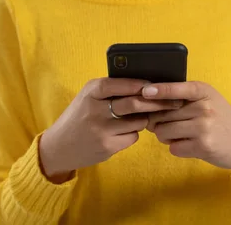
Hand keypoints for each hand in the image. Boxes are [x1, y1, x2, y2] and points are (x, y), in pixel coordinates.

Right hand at [39, 78, 182, 182]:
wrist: (59, 146)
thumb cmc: (80, 116)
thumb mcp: (88, 97)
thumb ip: (111, 89)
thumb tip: (146, 83)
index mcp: (91, 92)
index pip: (121, 83)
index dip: (140, 84)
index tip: (156, 85)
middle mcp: (95, 109)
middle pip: (134, 103)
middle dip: (155, 102)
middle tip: (172, 101)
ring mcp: (101, 129)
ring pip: (138, 121)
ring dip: (144, 118)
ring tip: (143, 116)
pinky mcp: (106, 146)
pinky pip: (133, 137)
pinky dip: (134, 133)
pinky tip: (124, 132)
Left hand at [143, 82, 230, 188]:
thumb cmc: (219, 119)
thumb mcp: (207, 100)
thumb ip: (183, 98)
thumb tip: (148, 103)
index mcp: (203, 91)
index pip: (177, 88)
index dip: (159, 90)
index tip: (145, 91)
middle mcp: (203, 107)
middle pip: (162, 115)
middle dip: (159, 122)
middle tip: (172, 125)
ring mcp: (203, 127)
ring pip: (163, 132)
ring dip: (166, 136)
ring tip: (181, 135)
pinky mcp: (202, 146)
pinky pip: (173, 148)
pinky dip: (177, 148)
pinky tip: (190, 145)